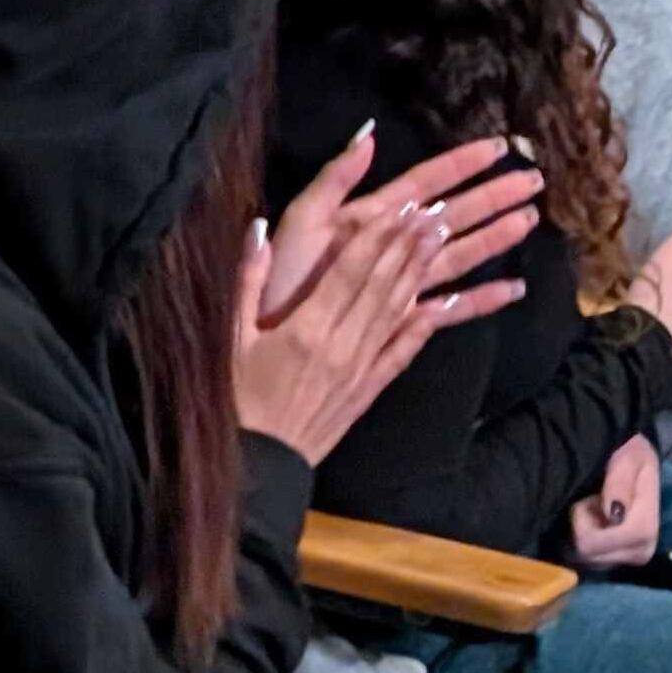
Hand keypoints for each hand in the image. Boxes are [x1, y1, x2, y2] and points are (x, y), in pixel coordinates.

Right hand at [232, 195, 457, 464]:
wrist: (261, 466)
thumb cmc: (237, 399)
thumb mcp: (230, 338)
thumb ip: (246, 282)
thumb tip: (257, 229)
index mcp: (306, 330)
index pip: (349, 272)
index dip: (376, 237)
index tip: (397, 206)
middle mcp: (342, 346)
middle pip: (382, 286)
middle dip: (408, 244)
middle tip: (434, 210)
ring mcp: (361, 369)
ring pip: (396, 311)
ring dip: (419, 272)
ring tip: (440, 238)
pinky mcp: (369, 389)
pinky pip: (402, 351)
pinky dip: (423, 324)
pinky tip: (441, 302)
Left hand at [260, 128, 543, 320]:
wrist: (267, 349)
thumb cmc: (280, 283)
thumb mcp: (302, 221)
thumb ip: (335, 179)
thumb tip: (369, 133)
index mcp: (367, 219)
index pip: (424, 183)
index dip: (461, 164)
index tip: (498, 145)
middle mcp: (388, 248)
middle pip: (450, 216)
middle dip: (491, 196)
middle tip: (533, 179)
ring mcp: (396, 284)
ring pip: (457, 256)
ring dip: (494, 238)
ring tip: (530, 220)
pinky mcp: (399, 321)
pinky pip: (449, 310)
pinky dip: (480, 300)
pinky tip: (512, 290)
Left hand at [568, 436, 662, 571]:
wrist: (638, 462)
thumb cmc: (631, 456)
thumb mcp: (628, 457)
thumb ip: (620, 482)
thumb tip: (613, 515)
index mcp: (646, 528)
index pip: (597, 543)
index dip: (584, 520)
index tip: (592, 497)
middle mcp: (642, 551)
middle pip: (589, 554)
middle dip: (583, 525)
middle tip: (593, 501)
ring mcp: (631, 559)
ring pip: (587, 558)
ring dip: (585, 530)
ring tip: (596, 508)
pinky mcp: (622, 561)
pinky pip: (591, 559)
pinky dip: (588, 537)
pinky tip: (597, 520)